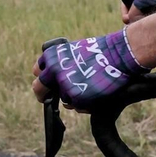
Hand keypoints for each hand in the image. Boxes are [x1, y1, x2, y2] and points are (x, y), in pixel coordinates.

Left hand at [32, 32, 147, 109]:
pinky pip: (76, 105)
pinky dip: (83, 102)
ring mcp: (64, 85)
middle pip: (39, 89)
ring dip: (71, 96)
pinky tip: (94, 93)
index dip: (44, 78)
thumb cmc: (100, 51)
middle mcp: (54, 71)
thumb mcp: (74, 50)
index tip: (48, 82)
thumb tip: (54, 76)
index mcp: (52, 56)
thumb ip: (62, 63)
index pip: (38, 71)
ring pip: (62, 98)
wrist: (118, 55)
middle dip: (43, 94)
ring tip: (88, 87)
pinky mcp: (76, 98)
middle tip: (48, 98)